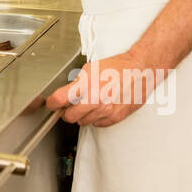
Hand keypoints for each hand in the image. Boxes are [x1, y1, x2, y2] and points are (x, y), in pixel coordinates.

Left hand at [43, 50, 168, 126]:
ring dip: (83, 115)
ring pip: (83, 122)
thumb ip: (77, 83)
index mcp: (85, 85)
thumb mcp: (91, 68)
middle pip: (69, 117)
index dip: (52, 103)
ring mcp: (105, 111)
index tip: (51, 104)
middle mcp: (94, 100)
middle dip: (67, 111)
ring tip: (90, 104)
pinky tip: (101, 107)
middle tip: (70, 106)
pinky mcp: (115, 117)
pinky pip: (98, 124)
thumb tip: (68, 93)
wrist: (140, 70)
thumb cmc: (118, 67)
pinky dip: (96, 118)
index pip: (59, 100)